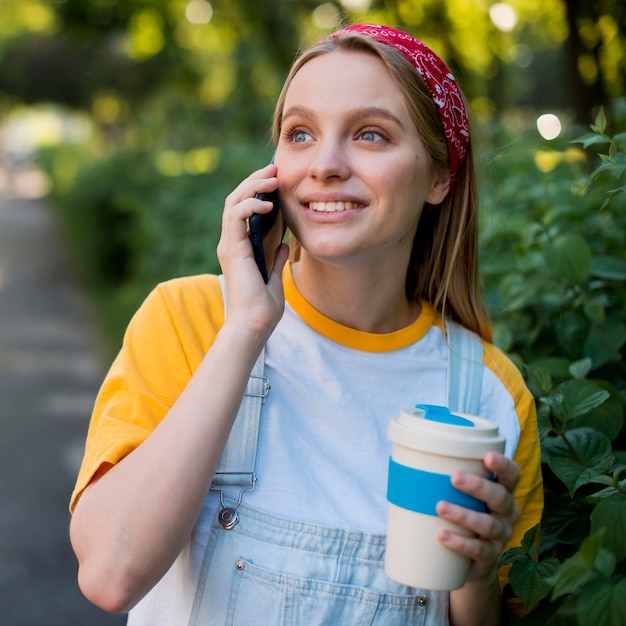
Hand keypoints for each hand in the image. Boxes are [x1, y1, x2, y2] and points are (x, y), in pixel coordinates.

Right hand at [217, 164, 289, 336]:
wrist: (254, 326)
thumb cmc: (262, 308)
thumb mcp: (275, 278)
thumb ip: (276, 260)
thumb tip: (284, 245)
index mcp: (242, 248)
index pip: (246, 210)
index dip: (260, 192)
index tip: (278, 180)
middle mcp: (232, 243)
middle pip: (238, 200)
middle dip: (256, 181)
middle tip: (275, 169)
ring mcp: (230, 245)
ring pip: (234, 202)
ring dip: (253, 186)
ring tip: (272, 177)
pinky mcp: (232, 249)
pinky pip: (235, 216)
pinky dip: (250, 204)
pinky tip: (268, 202)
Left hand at [436, 452, 519, 582]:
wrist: (469, 561)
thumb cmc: (461, 515)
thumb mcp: (460, 496)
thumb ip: (445, 479)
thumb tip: (406, 458)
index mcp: (502, 492)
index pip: (512, 476)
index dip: (504, 465)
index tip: (488, 457)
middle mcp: (506, 513)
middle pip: (500, 497)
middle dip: (478, 486)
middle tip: (454, 477)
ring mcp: (500, 536)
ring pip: (488, 524)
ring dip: (464, 514)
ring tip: (440, 507)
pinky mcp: (489, 557)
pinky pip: (478, 550)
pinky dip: (460, 543)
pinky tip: (443, 536)